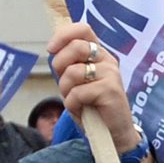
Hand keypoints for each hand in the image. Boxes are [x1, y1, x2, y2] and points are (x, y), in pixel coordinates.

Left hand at [47, 22, 140, 156]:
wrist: (112, 132)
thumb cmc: (91, 105)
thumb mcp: (77, 81)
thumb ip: (68, 64)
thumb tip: (52, 48)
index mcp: (99, 53)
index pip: (83, 29)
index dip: (63, 35)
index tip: (50, 49)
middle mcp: (107, 60)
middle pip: (76, 47)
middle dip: (59, 65)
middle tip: (65, 83)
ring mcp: (111, 74)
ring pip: (73, 72)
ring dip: (66, 90)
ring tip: (76, 100)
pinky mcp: (111, 90)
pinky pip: (78, 93)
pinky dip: (73, 105)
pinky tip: (82, 110)